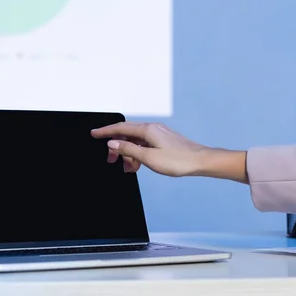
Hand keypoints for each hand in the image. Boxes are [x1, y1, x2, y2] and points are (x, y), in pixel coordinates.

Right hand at [90, 121, 247, 182]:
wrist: (201, 161)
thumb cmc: (179, 160)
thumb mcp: (149, 158)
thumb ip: (128, 150)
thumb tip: (113, 143)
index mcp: (147, 130)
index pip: (120, 128)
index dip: (105, 132)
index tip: (93, 134)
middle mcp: (152, 128)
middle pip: (126, 134)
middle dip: (116, 146)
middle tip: (110, 160)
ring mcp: (158, 133)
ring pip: (135, 141)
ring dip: (128, 153)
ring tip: (129, 167)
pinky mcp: (163, 140)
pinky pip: (144, 144)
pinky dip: (138, 153)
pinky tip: (139, 164)